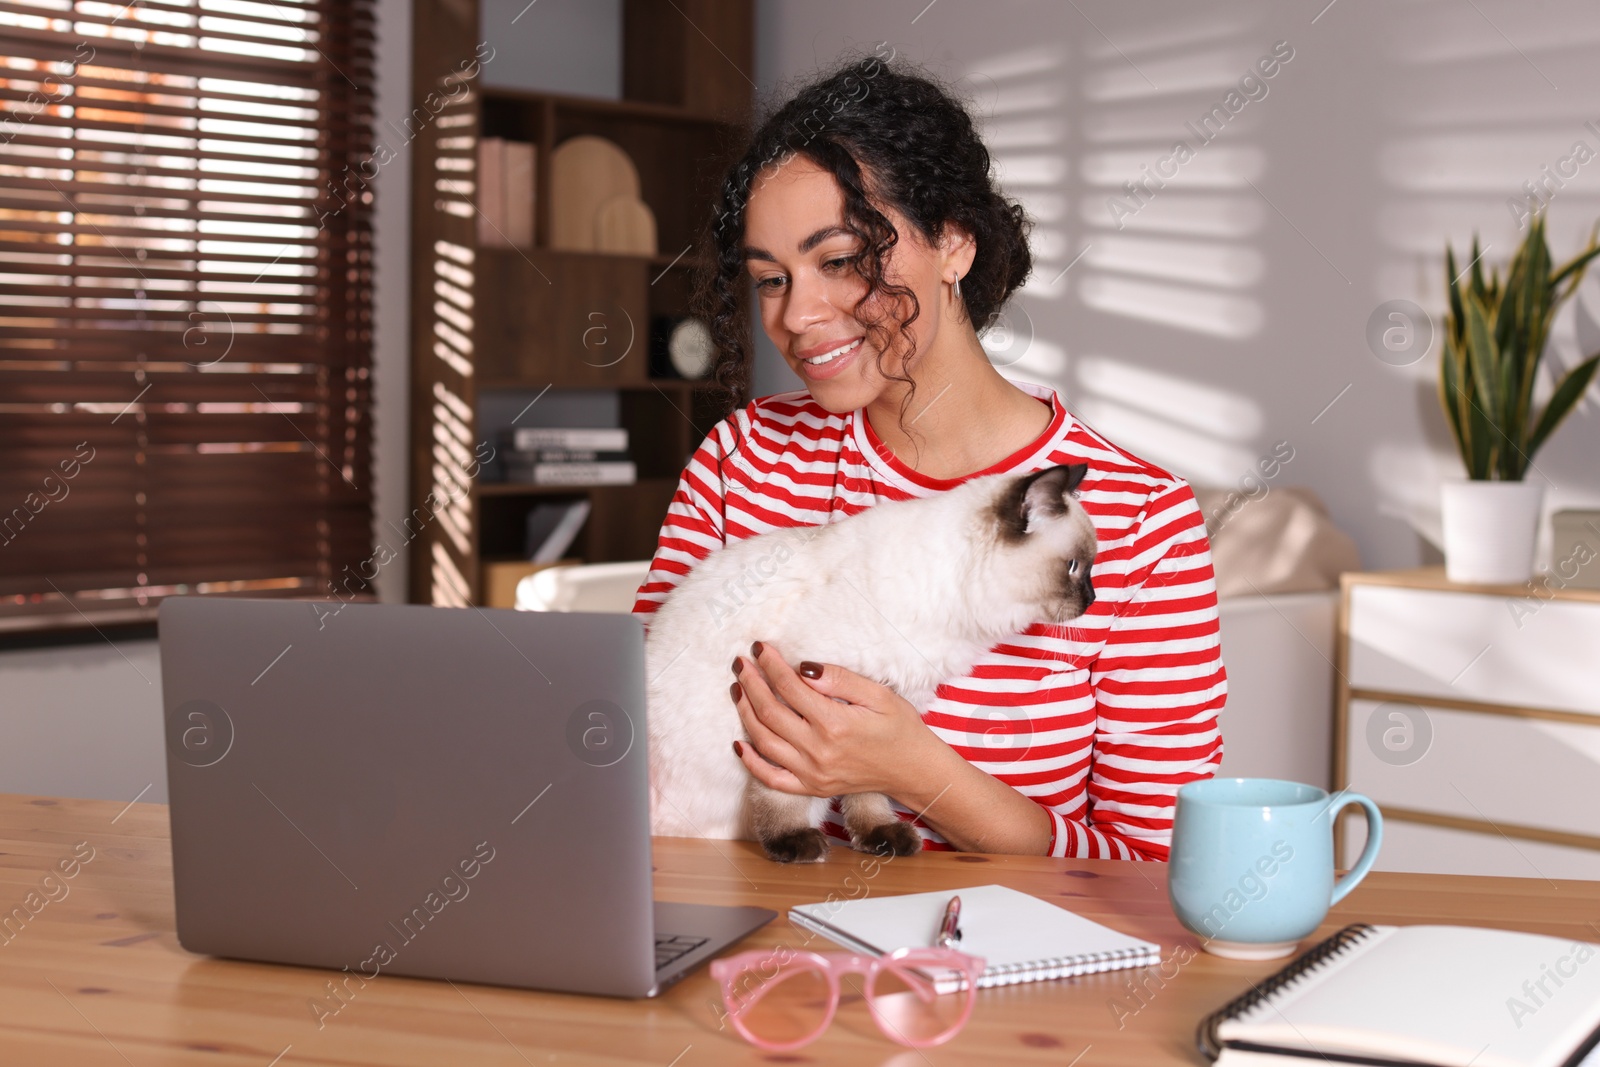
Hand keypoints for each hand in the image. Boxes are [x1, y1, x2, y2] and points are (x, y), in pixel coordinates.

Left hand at [730, 641, 936, 798]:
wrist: (913, 770)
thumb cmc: (900, 728)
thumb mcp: (878, 694)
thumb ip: (839, 679)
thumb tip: (804, 668)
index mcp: (835, 724)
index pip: (790, 687)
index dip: (771, 664)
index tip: (760, 647)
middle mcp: (818, 751)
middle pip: (770, 711)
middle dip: (751, 683)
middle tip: (740, 663)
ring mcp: (812, 773)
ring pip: (764, 741)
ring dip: (745, 713)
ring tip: (738, 689)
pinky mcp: (812, 788)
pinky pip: (771, 778)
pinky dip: (751, 762)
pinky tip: (739, 742)